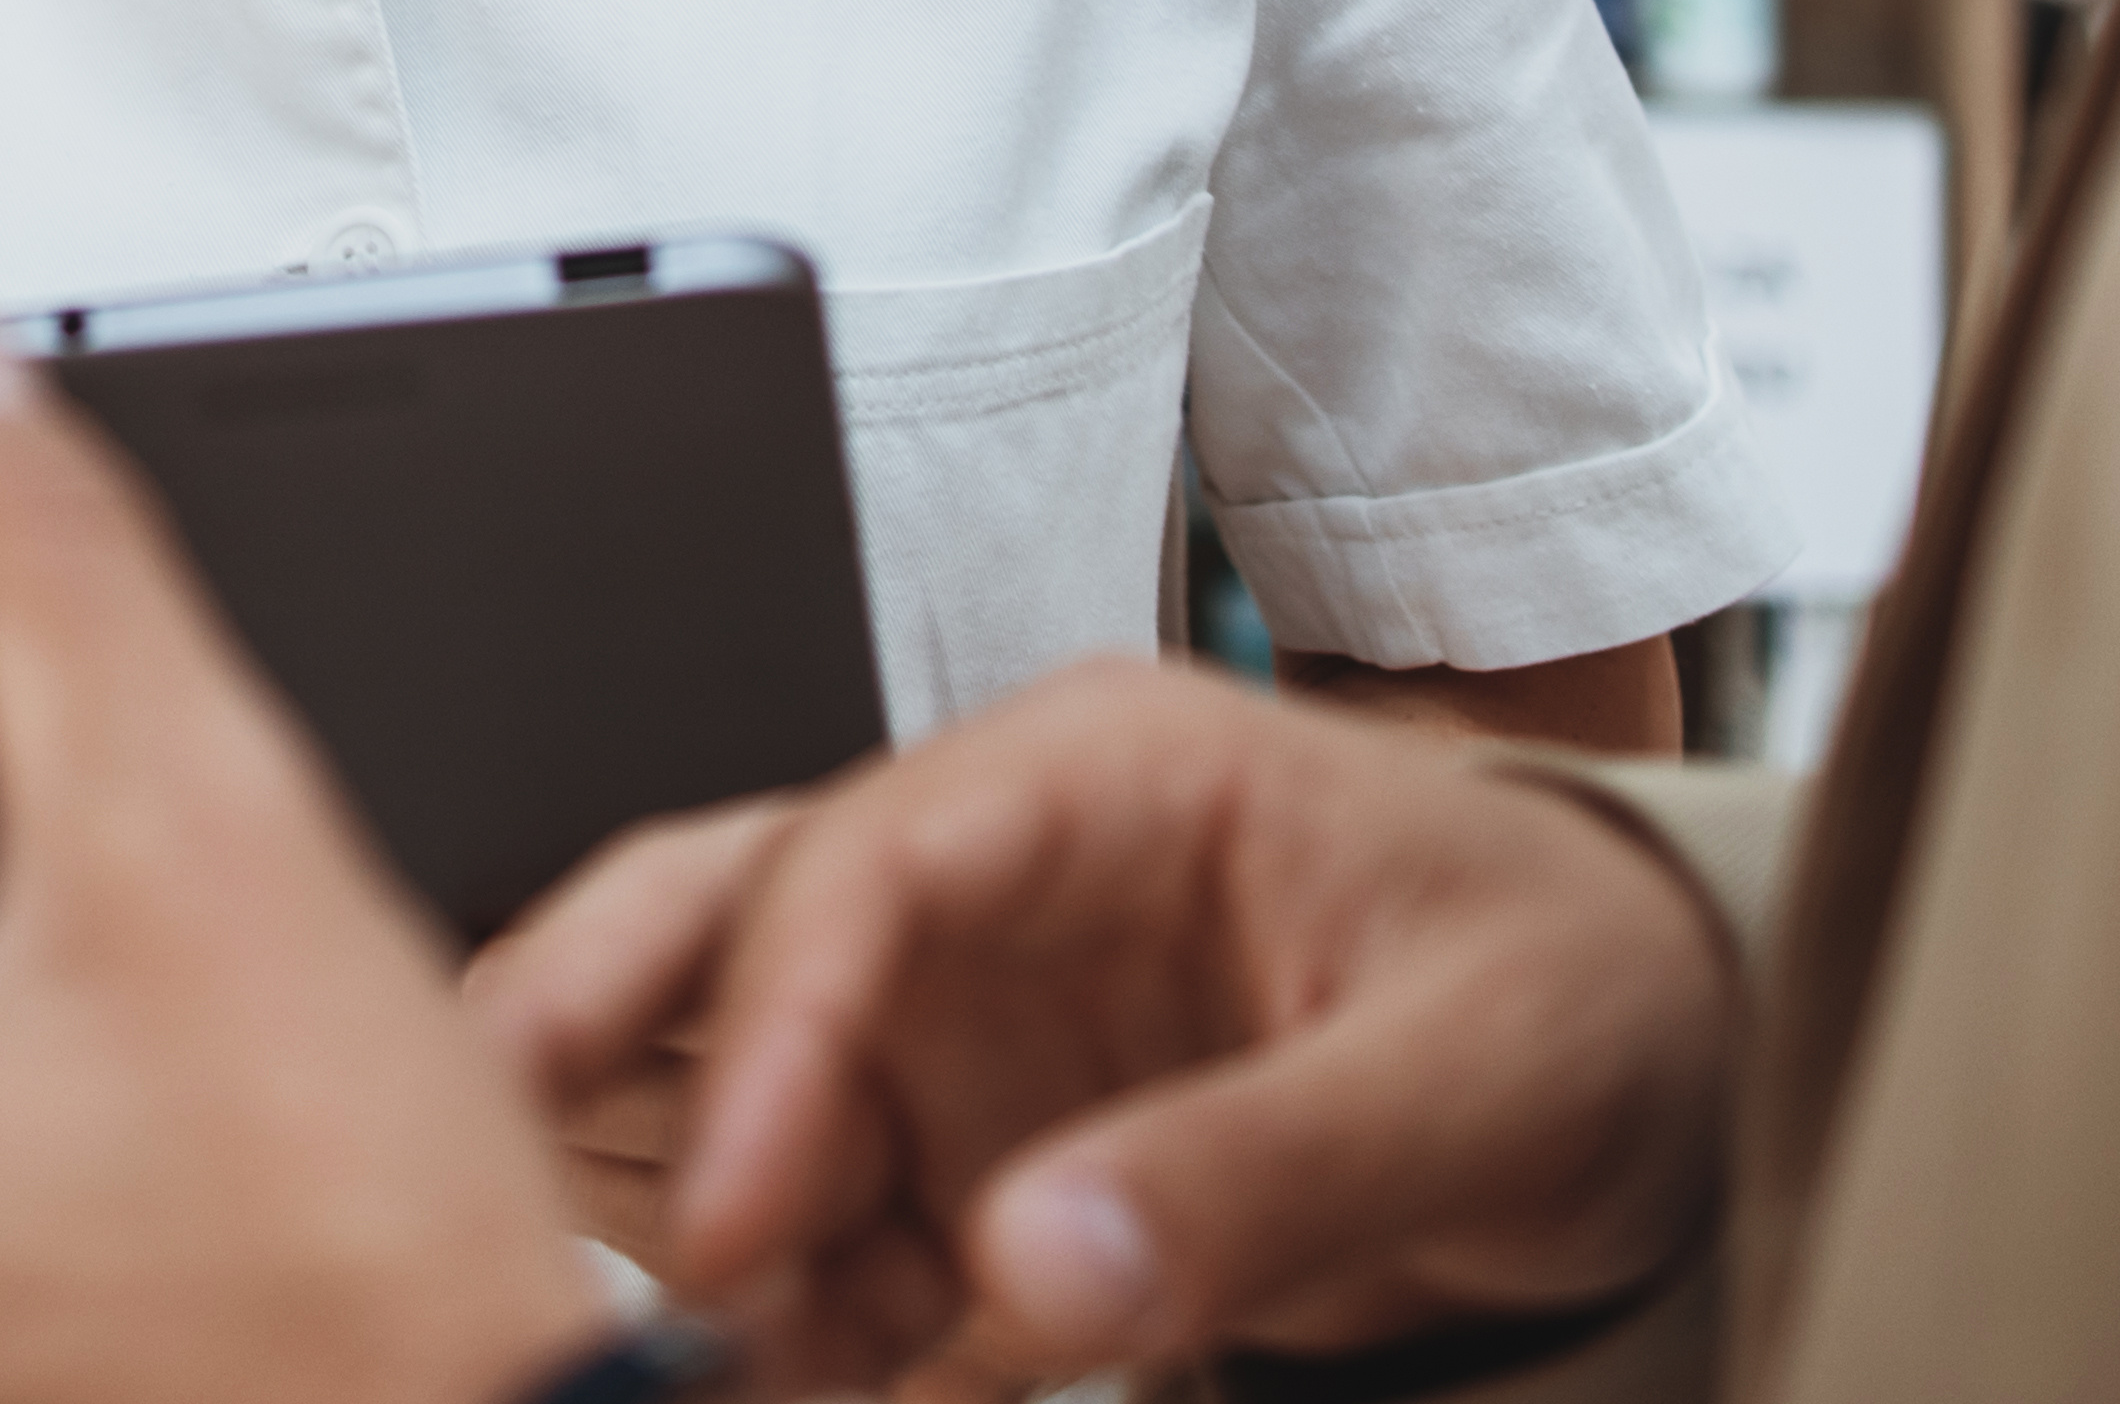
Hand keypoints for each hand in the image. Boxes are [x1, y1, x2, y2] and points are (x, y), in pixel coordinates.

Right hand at [471, 655, 1736, 1392]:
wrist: (1650, 1072)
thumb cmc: (1575, 990)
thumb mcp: (1473, 1070)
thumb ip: (1267, 1161)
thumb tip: (1036, 1270)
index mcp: (1094, 777)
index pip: (865, 862)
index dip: (771, 1035)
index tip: (729, 1216)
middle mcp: (986, 887)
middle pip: (719, 921)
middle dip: (574, 1031)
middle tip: (470, 1175)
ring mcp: (964, 1030)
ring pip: (735, 1095)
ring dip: (680, 1224)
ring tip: (650, 1356)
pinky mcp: (976, 1166)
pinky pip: (832, 1250)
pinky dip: (783, 1333)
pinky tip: (763, 1389)